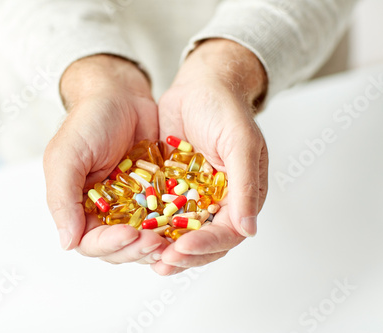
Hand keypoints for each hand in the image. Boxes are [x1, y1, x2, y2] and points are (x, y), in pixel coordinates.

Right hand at [44, 55, 168, 264]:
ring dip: (157, 244)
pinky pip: (165, 218)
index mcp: (79, 208)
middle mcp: (105, 213)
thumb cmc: (88, 122)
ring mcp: (132, 206)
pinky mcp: (156, 196)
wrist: (121, 96)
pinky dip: (173, 226)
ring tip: (173, 239)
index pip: (91, 242)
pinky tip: (185, 225)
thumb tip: (66, 243)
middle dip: (137, 249)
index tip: (129, 235)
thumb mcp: (66, 156)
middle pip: (120, 248)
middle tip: (155, 241)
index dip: (110, 245)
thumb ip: (62, 198)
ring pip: (144, 240)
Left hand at [154, 39, 268, 274]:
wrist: (201, 86)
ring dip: (165, 247)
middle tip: (161, 263)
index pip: (227, 233)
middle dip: (183, 254)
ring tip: (146, 257)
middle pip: (203, 240)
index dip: (206, 245)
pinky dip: (151, 225)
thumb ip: (245, 184)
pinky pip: (161, 213)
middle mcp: (219, 202)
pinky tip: (134, 233)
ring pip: (181, 232)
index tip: (181, 248)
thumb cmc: (226, 109)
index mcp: (241, 196)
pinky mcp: (172, 188)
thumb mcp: (240, 143)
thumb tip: (248, 230)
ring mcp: (194, 197)